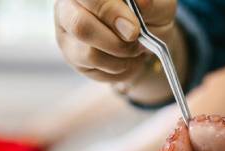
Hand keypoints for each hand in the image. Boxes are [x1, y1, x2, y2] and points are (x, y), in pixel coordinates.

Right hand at [54, 0, 176, 83]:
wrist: (146, 39)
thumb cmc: (148, 14)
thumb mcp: (157, 5)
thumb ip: (148, 2)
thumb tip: (142, 1)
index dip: (110, 11)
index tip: (134, 29)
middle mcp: (67, 7)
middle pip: (80, 26)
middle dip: (115, 41)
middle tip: (135, 41)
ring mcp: (67, 35)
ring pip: (89, 53)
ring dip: (120, 56)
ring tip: (135, 49)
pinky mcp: (72, 58)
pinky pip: (95, 69)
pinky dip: (118, 67)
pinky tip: (126, 58)